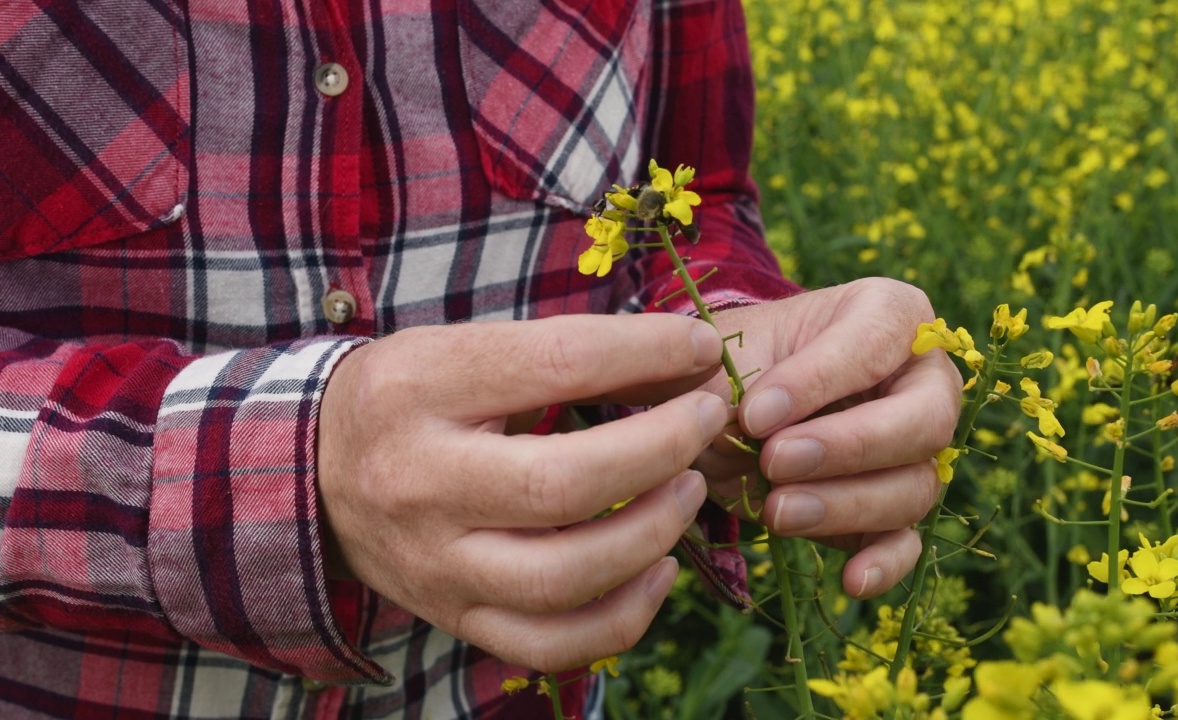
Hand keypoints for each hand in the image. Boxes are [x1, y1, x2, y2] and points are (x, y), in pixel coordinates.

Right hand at [317, 314, 728, 671]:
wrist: (312, 472)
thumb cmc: (410, 397)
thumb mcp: (463, 350)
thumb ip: (564, 353)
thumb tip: (686, 353)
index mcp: (417, 388)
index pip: (554, 363)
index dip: (645, 351)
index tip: (700, 346)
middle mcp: (417, 481)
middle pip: (560, 485)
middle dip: (658, 449)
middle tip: (705, 419)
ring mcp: (433, 563)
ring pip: (561, 578)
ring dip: (650, 533)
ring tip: (688, 489)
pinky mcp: (452, 616)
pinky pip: (548, 644)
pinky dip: (622, 617)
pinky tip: (658, 568)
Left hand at [693, 278, 962, 598]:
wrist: (720, 405)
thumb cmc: (730, 360)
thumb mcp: (720, 350)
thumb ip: (729, 374)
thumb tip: (741, 419)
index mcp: (889, 314)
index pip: (874, 345)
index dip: (817, 382)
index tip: (753, 414)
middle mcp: (923, 379)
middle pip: (924, 420)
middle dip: (849, 446)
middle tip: (775, 461)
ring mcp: (916, 449)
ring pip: (914, 486)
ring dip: (845, 505)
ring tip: (776, 510)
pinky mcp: (894, 508)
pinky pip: (908, 540)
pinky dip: (885, 563)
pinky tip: (850, 581)